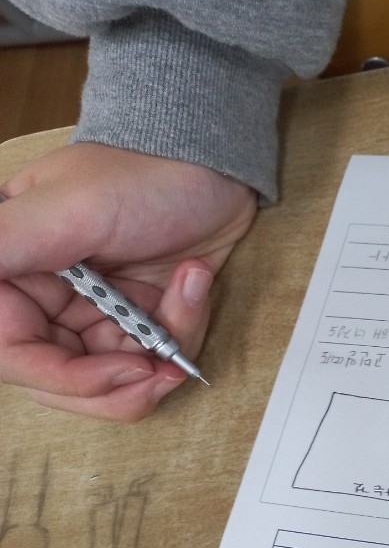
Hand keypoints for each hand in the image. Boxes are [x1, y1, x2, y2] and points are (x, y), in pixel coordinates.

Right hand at [0, 143, 256, 419]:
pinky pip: (154, 358)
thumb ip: (5, 246)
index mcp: (10, 272)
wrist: (210, 162)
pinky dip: (183, 331)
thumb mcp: (67, 208)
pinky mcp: (136, 321)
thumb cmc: (138, 172)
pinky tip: (194, 280)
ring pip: (113, 381)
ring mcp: (92, 314)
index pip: (14, 354)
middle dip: (120, 385)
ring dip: (160, 356)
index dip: (65, 377)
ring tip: (188, 298)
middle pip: (62, 382)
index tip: (122, 370)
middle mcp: (45, 301)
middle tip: (162, 367)